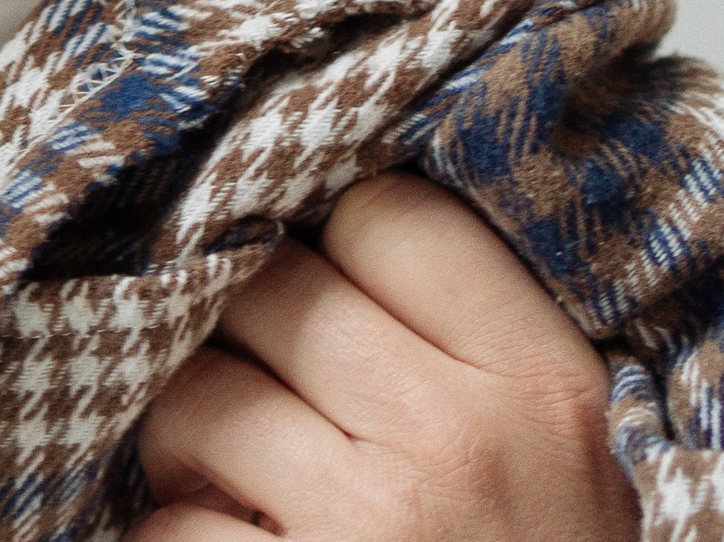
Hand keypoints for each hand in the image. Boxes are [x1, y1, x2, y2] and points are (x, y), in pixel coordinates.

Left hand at [130, 173, 636, 541]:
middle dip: (242, 337)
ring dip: (187, 440)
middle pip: (269, 289)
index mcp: (541, 381)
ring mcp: (368, 523)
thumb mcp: (561, 452)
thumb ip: (467, 338)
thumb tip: (319, 217)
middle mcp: (458, 439)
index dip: (334, 245)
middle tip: (270, 398)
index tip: (335, 299)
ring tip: (235, 488)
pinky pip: (163, 526)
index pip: (384, 212)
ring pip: (194, 395)